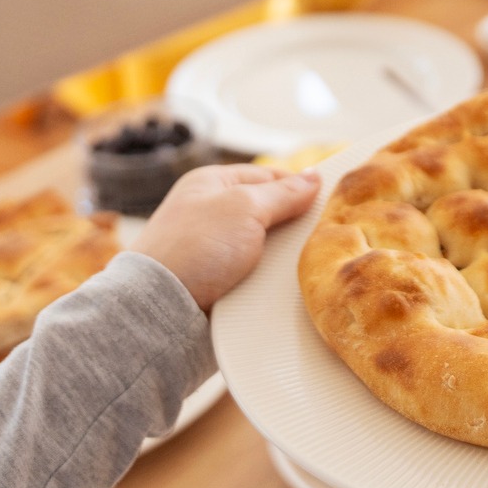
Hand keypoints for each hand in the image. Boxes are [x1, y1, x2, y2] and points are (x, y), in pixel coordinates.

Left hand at [133, 164, 320, 310]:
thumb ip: (283, 193)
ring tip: (307, 265)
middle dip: (292, 226)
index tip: (328, 202)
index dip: (297, 187)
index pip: (267, 176)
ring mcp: (211, 249)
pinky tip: (283, 286)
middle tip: (321, 237)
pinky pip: (252, 275)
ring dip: (281, 258)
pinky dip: (267, 280)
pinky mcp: (215, 282)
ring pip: (262, 247)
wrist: (159, 310)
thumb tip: (314, 177)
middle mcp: (209, 213)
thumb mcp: (246, 208)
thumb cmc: (196, 248)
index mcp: (211, 184)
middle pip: (267, 213)